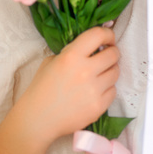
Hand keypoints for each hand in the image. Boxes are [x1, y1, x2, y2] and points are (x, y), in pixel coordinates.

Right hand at [15, 26, 119, 144]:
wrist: (37, 119)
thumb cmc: (41, 89)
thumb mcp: (51, 62)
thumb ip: (72, 52)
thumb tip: (92, 49)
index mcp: (71, 56)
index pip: (98, 35)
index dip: (107, 34)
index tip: (108, 38)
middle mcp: (85, 71)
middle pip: (113, 54)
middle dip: (111, 53)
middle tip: (105, 56)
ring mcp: (93, 90)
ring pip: (115, 72)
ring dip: (109, 71)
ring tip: (99, 74)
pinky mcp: (98, 106)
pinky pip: (113, 91)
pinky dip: (107, 89)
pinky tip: (95, 91)